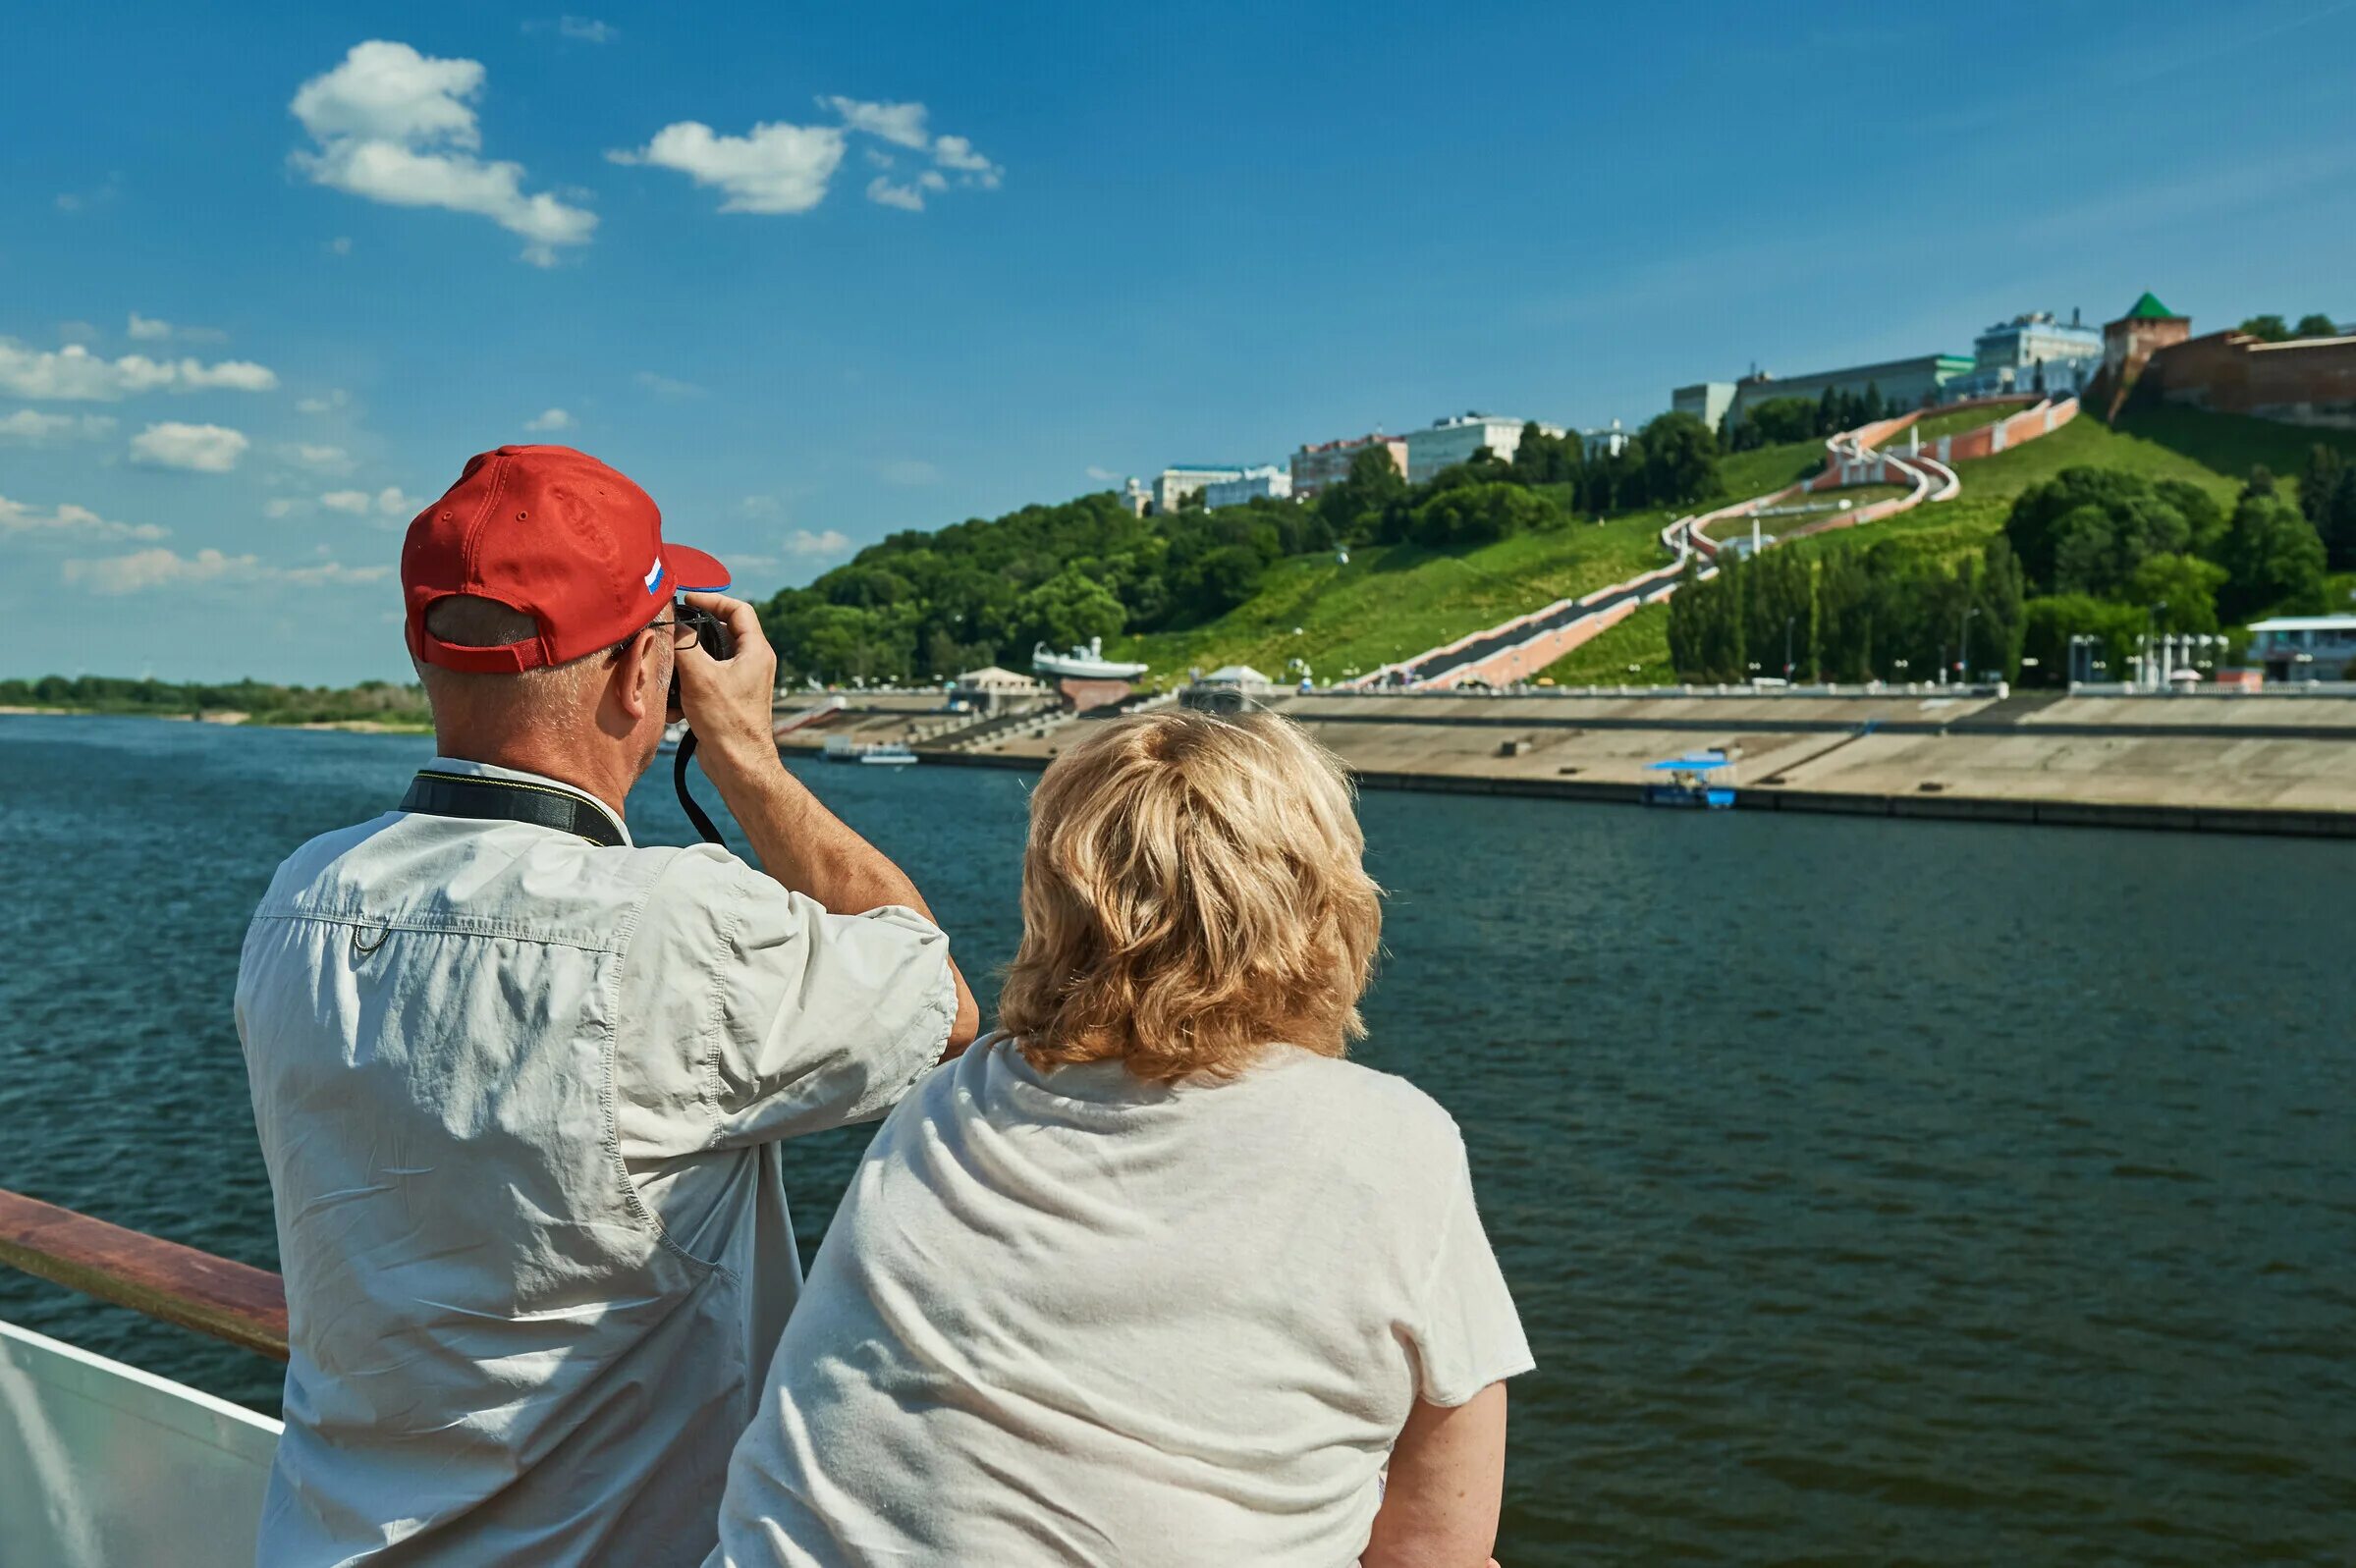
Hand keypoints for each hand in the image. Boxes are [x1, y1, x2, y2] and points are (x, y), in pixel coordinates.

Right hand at [675, 591, 780, 777]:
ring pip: (707, 661)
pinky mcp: (726, 701)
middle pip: (720, 633)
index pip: (739, 610)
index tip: (687, 600)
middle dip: (692, 635)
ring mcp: (740, 683)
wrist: (738, 766)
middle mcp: (752, 664)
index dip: (713, 600)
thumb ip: (685, 644)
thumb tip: (670, 623)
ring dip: (684, 666)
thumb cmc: (727, 721)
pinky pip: (702, 684)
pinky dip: (685, 690)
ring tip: (665, 670)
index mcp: (756, 651)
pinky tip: (672, 705)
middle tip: (669, 632)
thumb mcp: (701, 676)